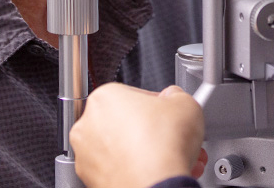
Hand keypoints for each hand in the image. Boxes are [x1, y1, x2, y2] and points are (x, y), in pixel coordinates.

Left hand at [70, 83, 205, 187]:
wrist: (155, 187)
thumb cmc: (162, 148)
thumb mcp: (186, 104)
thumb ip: (177, 95)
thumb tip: (175, 98)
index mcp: (105, 97)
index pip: (136, 95)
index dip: (160, 107)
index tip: (170, 116)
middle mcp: (88, 124)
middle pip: (128, 123)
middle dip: (155, 132)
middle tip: (173, 138)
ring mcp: (87, 155)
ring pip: (124, 149)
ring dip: (149, 152)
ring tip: (173, 158)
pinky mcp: (92, 179)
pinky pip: (119, 170)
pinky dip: (138, 170)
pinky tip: (160, 172)